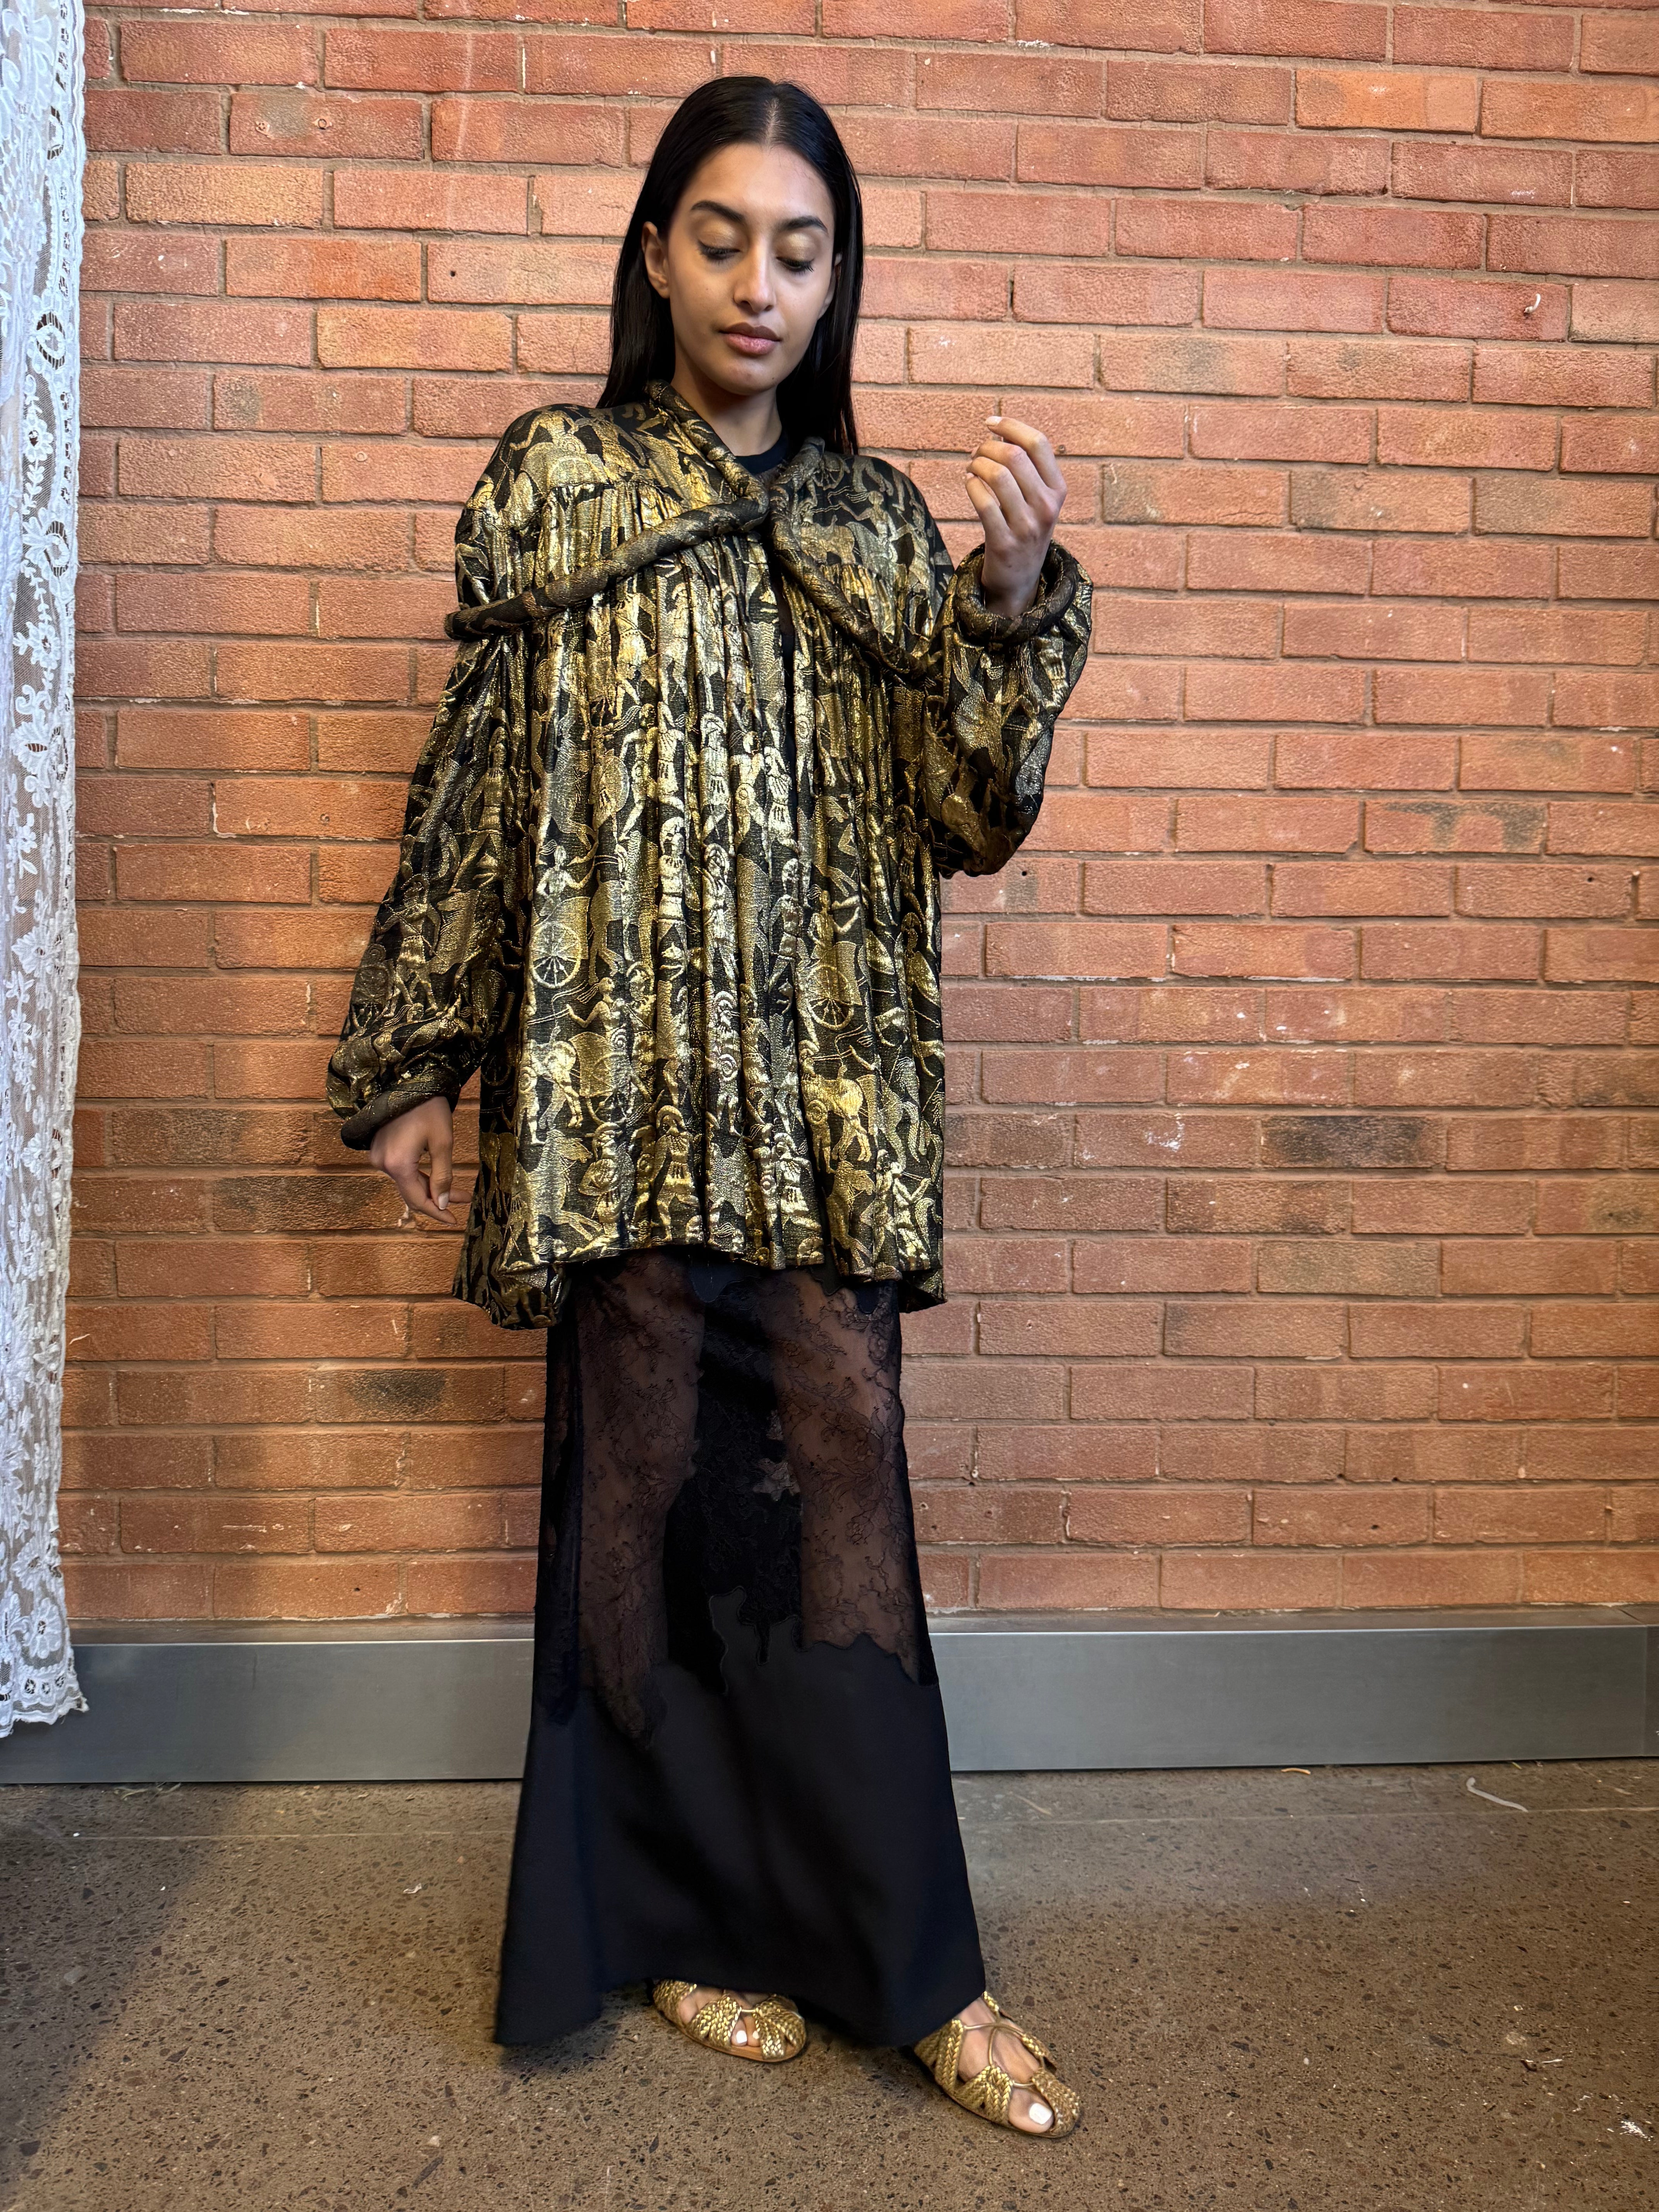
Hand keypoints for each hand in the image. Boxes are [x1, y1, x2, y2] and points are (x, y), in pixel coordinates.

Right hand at [368, 1095, 458, 1227]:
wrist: (406, 1081)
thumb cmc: (428, 1108)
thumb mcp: (443, 1143)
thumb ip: (443, 1176)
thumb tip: (442, 1204)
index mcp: (398, 1165)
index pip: (418, 1200)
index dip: (436, 1213)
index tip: (453, 1220)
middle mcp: (382, 1164)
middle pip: (411, 1193)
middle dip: (437, 1199)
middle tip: (462, 1199)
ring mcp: (378, 1157)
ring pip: (406, 1183)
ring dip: (429, 1188)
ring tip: (456, 1189)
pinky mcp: (379, 1149)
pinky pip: (400, 1171)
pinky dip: (417, 1176)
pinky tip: (434, 1176)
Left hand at [964, 414, 1065, 619]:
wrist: (1019, 580)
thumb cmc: (1024, 528)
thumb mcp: (1037, 499)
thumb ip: (1026, 467)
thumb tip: (996, 429)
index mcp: (1058, 490)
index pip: (1038, 443)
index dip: (1011, 426)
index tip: (990, 422)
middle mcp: (1046, 507)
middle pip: (1014, 456)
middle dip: (988, 446)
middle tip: (977, 452)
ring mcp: (1026, 527)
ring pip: (997, 475)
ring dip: (977, 464)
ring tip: (972, 467)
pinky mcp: (1004, 543)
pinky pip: (983, 502)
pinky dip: (971, 486)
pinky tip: (969, 483)